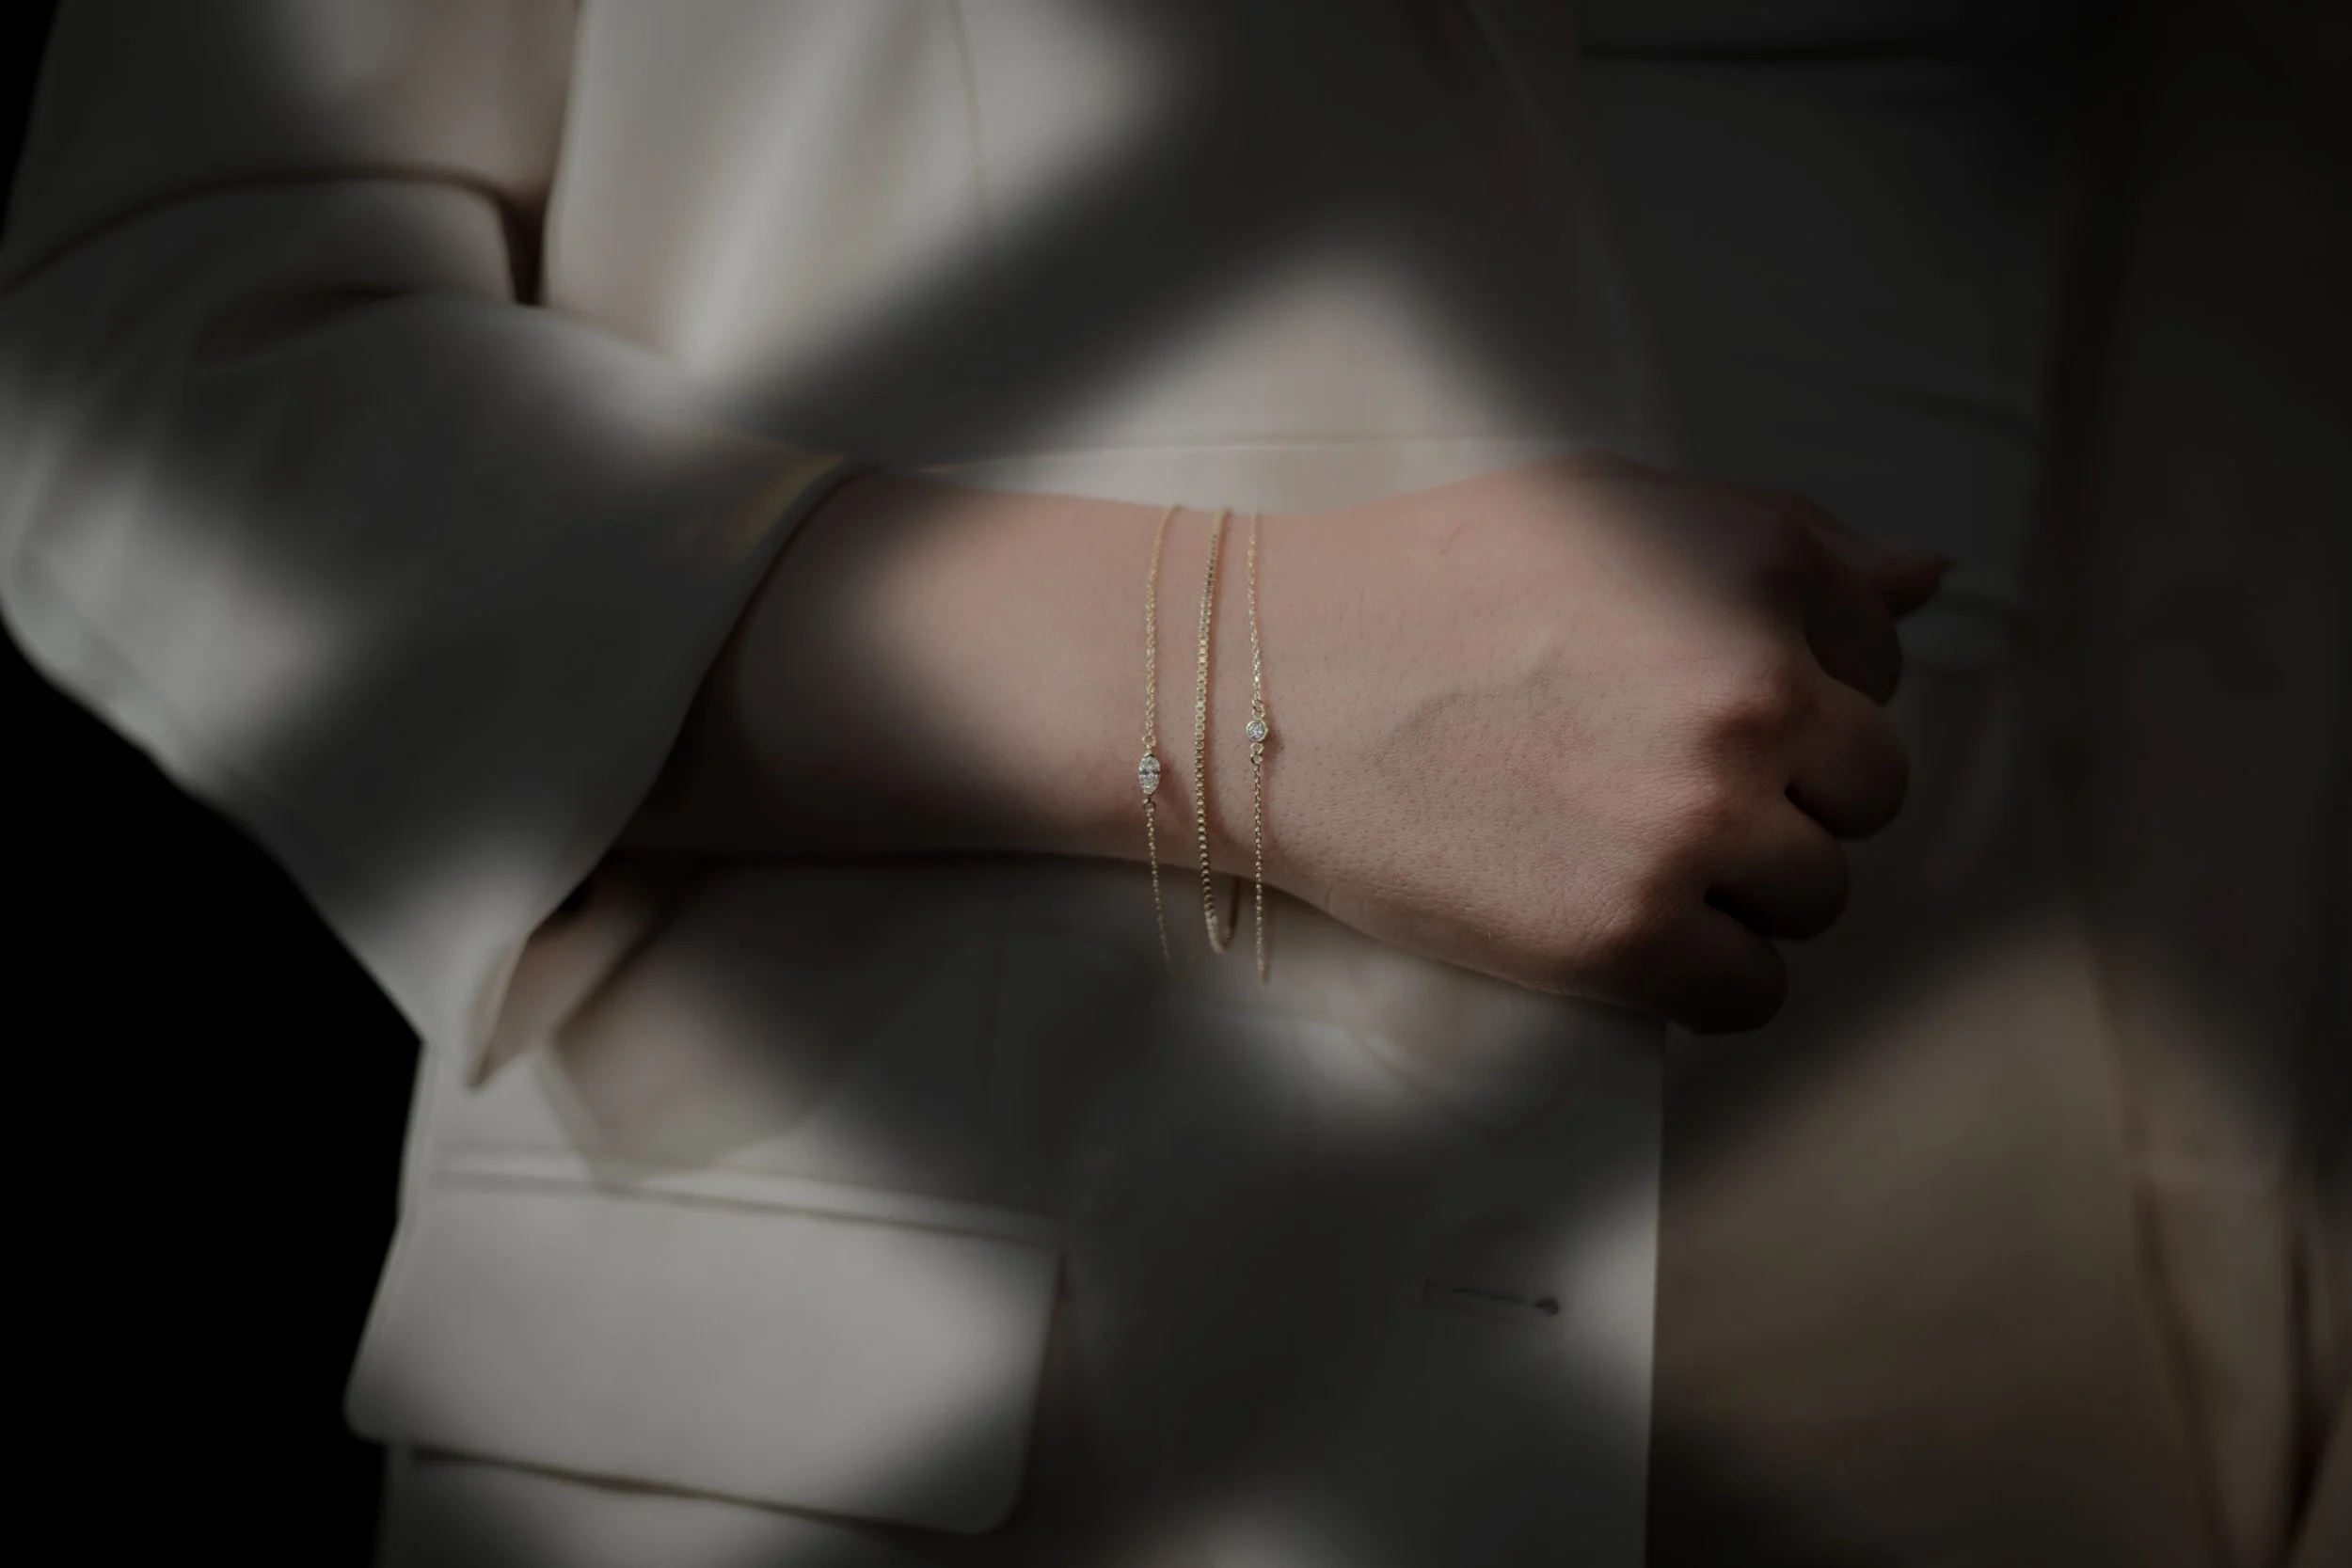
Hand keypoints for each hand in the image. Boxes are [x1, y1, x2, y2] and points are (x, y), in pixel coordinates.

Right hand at [623, 456, 1944, 1033]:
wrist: (1265, 685)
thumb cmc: (1429, 583)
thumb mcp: (1613, 514)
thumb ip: (1785, 548)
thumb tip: (1931, 579)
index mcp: (1761, 568)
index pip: (1878, 669)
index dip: (1793, 694)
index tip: (1690, 702)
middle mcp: (1753, 690)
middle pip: (1867, 792)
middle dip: (1786, 795)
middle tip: (1659, 785)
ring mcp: (1695, 821)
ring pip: (1819, 896)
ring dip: (1745, 886)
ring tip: (1627, 850)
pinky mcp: (1629, 936)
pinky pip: (1751, 991)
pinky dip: (1703, 973)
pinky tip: (1621, 921)